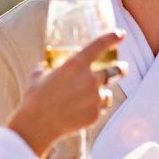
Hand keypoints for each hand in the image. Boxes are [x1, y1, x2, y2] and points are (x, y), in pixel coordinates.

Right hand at [6, 31, 127, 157]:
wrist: (37, 125)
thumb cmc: (35, 99)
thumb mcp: (37, 77)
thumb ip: (44, 69)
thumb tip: (43, 67)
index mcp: (75, 65)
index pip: (99, 45)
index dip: (112, 38)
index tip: (121, 34)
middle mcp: (90, 79)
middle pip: (115, 71)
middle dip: (121, 69)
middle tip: (123, 68)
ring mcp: (94, 98)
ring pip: (107, 93)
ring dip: (102, 93)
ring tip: (91, 97)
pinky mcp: (95, 114)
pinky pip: (99, 109)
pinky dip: (93, 108)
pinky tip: (80, 112)